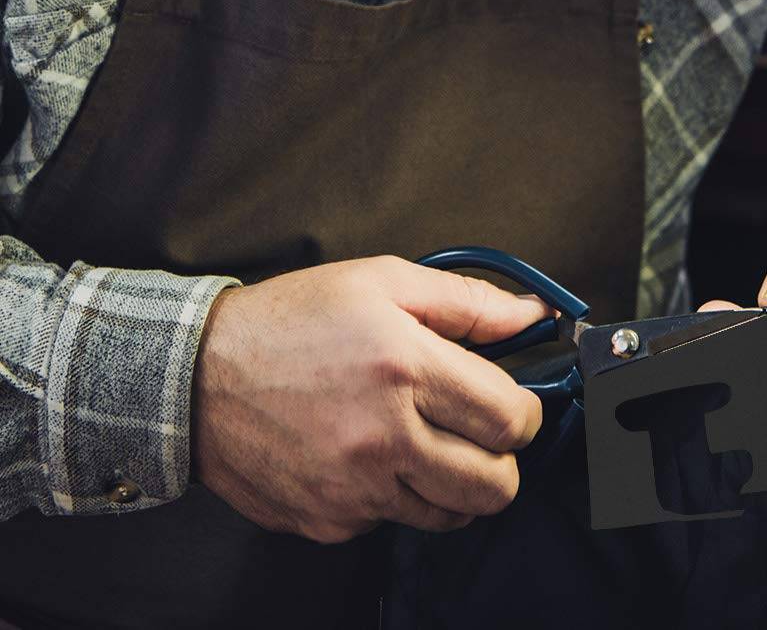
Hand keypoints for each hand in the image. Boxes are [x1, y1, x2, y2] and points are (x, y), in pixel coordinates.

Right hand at [192, 255, 548, 541]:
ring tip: (432, 443)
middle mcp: (385, 438)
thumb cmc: (292, 320)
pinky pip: (390, 523)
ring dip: (455, 484)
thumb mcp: (383, 281)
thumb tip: (532, 314)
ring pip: (449, 514)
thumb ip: (468, 301)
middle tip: (481, 432)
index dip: (526, 412)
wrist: (195, 376)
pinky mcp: (328, 521)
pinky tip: (375, 456)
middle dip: (503, 460)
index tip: (514, 402)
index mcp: (406, 369)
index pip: (510, 420)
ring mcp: (354, 489)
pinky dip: (397, 497)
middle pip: (493, 486)